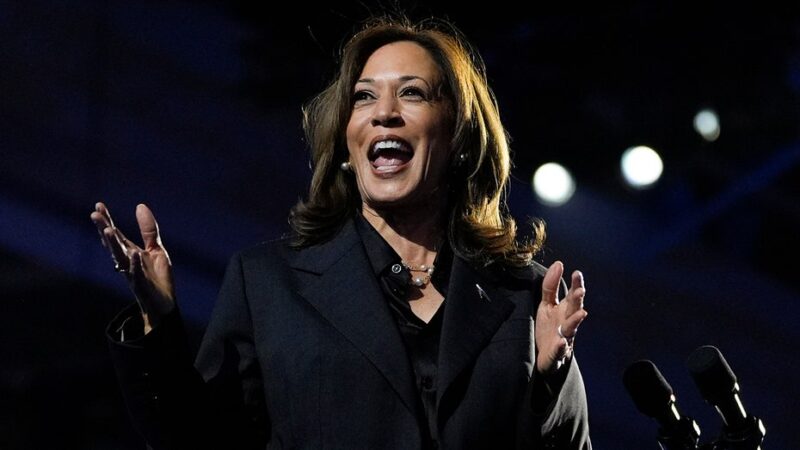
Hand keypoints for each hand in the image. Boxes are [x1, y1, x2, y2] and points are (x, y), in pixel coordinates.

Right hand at [90, 202, 174, 332]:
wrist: (163, 304)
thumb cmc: (156, 277)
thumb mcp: (155, 249)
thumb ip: (148, 230)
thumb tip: (140, 205)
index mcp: (130, 252)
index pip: (116, 234)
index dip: (108, 220)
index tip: (98, 205)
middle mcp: (127, 262)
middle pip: (114, 244)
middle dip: (104, 229)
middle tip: (94, 215)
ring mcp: (133, 274)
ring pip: (120, 258)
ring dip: (114, 245)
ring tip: (109, 230)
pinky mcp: (143, 285)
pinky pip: (137, 274)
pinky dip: (135, 264)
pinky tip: (134, 254)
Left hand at [534, 261, 587, 373]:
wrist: (547, 356)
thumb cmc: (549, 328)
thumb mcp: (547, 304)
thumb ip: (551, 286)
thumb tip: (558, 263)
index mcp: (565, 310)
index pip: (572, 295)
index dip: (576, 284)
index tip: (577, 273)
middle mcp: (568, 322)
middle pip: (575, 310)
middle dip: (578, 301)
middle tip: (580, 291)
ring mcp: (564, 338)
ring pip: (572, 329)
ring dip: (576, 321)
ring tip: (581, 314)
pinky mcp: (557, 353)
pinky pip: (559, 350)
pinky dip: (561, 347)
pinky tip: (560, 342)